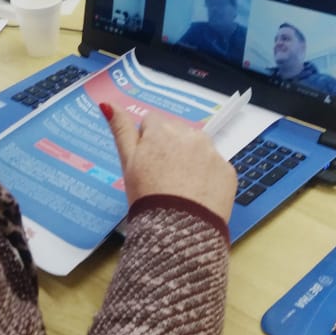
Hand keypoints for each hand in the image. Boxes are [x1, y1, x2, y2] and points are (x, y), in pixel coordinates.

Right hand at [101, 105, 236, 222]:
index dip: (146, 142)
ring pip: (197, 146)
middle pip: (176, 131)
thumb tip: (107, 103)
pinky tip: (197, 193)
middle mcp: (190, 134)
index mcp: (162, 130)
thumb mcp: (128, 162)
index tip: (146, 163)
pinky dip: (207, 175)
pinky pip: (215, 165)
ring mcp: (212, 152)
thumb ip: (120, 129)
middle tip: (162, 176)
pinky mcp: (228, 171)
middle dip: (169, 146)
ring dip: (189, 158)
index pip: (151, 122)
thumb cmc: (147, 196)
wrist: (178, 231)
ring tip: (180, 186)